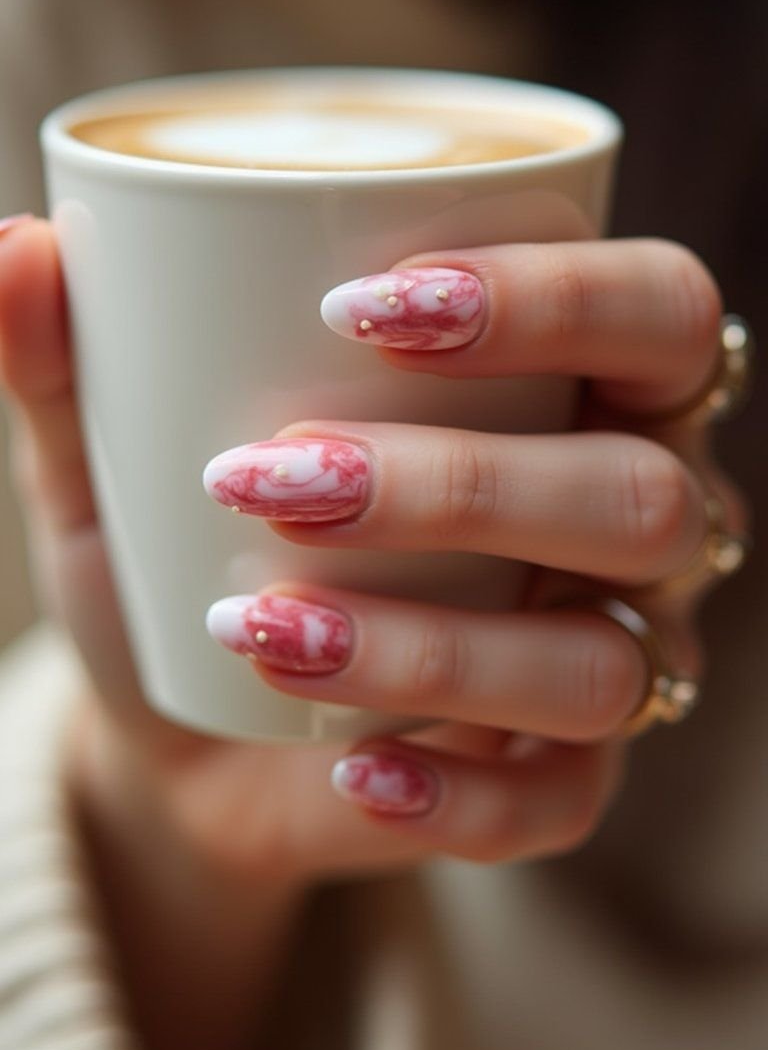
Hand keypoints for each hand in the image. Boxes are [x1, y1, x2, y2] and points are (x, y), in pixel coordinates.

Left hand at [0, 222, 744, 879]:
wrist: (185, 728)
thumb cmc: (188, 549)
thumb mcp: (118, 451)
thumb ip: (72, 356)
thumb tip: (18, 246)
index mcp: (574, 387)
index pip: (651, 310)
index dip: (557, 297)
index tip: (361, 308)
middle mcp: (627, 519)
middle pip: (639, 493)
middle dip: (464, 483)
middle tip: (276, 480)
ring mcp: (611, 657)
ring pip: (597, 662)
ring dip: (433, 647)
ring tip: (262, 629)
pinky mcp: (563, 785)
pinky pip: (560, 803)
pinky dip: (456, 797)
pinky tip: (356, 776)